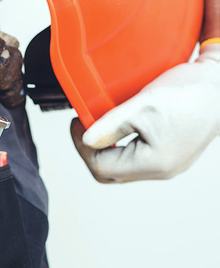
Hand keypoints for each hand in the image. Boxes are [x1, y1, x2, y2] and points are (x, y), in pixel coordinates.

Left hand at [71, 45, 219, 181]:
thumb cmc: (188, 94)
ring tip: (99, 126)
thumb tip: (86, 140)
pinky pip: (137, 159)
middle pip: (110, 172)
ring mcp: (167, 165)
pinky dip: (122, 146)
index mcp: (153, 162)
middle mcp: (160, 171)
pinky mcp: (169, 156)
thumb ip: (112, 124)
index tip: (78, 121)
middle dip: (91, 150)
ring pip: (124, 167)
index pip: (101, 166)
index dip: (82, 145)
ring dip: (106, 148)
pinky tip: (117, 129)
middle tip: (83, 126)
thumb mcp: (143, 104)